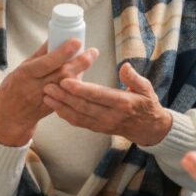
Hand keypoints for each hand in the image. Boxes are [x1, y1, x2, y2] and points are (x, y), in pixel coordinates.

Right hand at [0, 40, 96, 145]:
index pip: (47, 62)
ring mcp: (46, 99)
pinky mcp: (54, 108)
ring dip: (81, 71)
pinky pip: (68, 95)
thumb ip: (40, 54)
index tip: (76, 42)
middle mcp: (36, 87)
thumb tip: (54, 36)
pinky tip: (82, 73)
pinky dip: (77, 83)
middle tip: (93, 51)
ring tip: (90, 57)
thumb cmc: (15, 87)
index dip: (62, 53)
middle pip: (62, 74)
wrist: (10, 116)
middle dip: (80, 62)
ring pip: (68, 85)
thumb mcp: (21, 68)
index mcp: (26, 74)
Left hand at [42, 62, 172, 146]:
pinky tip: (55, 106)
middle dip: (64, 97)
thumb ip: (134, 78)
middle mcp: (111, 116)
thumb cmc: (146, 104)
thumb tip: (125, 66)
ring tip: (46, 95)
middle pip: (84, 106)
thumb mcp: (147, 88)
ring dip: (61, 106)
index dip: (81, 90)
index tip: (67, 81)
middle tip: (49, 85)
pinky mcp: (98, 128)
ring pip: (78, 116)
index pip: (99, 96)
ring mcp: (103, 124)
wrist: (148, 128)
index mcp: (123, 103)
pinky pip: (79, 123)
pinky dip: (66, 115)